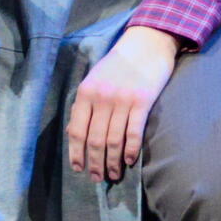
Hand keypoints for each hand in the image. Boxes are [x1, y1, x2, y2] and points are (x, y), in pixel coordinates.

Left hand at [68, 25, 178, 183]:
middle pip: (95, 140)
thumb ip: (84, 105)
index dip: (76, 153)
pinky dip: (131, 149)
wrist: (147, 42)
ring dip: (113, 161)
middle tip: (98, 178)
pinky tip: (131, 160)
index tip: (79, 169)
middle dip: (95, 163)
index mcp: (86, 93)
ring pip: (113, 140)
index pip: (77, 131)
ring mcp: (122, 100)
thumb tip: (73, 133)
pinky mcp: (142, 101)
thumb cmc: (119, 63)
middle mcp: (102, 98)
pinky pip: (134, 132)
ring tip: (114, 174)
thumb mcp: (94, 79)